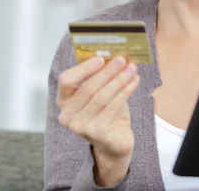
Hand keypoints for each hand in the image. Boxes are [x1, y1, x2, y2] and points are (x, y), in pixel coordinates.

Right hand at [56, 55, 139, 182]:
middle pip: (87, 88)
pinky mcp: (96, 133)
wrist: (114, 142)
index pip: (66, 80)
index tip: (101, 58)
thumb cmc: (106, 113)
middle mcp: (67, 114)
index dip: (83, 68)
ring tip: (132, 69)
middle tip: (122, 59)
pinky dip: (125, 92)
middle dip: (107, 72)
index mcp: (64, 100)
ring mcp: (80, 126)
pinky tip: (134, 82)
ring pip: (101, 97)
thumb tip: (114, 55)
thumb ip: (101, 76)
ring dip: (119, 80)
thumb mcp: (100, 92)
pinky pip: (112, 107)